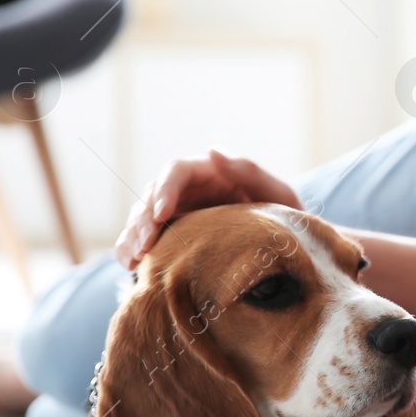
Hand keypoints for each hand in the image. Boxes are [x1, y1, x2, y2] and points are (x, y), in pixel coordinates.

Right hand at [115, 150, 302, 269]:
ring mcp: (177, 212)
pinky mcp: (172, 235)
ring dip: (133, 236)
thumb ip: (251, 172)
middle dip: (143, 219)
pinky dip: (131, 249)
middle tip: (144, 246)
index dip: (164, 190)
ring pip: (142, 217)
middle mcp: (188, 190)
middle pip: (152, 195)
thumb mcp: (278, 194)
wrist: (286, 246)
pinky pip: (143, 238)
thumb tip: (213, 151)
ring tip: (135, 260)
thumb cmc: (284, 216)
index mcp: (210, 173)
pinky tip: (129, 265)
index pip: (176, 171)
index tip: (160, 214)